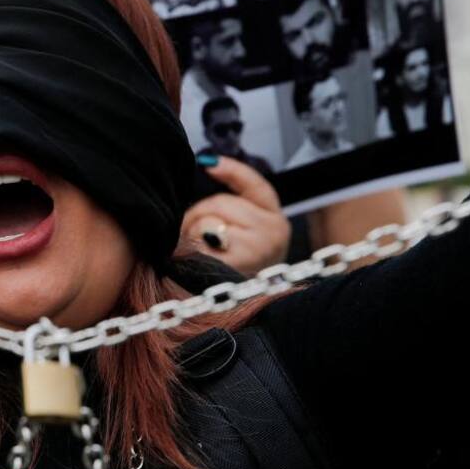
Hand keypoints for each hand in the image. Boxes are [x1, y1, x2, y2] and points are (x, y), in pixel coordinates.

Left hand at [177, 156, 289, 276]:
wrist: (237, 306)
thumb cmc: (238, 268)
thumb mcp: (245, 234)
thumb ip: (231, 206)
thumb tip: (208, 164)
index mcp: (277, 220)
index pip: (255, 186)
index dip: (231, 170)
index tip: (208, 162)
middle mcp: (274, 233)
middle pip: (221, 203)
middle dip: (200, 214)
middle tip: (196, 234)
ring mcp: (258, 249)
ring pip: (209, 221)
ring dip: (194, 232)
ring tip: (200, 251)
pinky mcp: (237, 264)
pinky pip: (201, 242)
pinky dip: (192, 248)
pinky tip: (197, 260)